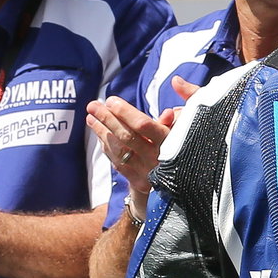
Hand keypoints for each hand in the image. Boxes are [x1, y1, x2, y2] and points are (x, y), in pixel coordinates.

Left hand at [86, 94, 179, 220]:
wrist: (186, 183)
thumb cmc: (184, 145)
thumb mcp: (186, 126)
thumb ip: (180, 112)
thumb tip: (173, 93)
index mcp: (169, 142)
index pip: (144, 125)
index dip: (125, 112)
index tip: (110, 101)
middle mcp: (158, 158)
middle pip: (127, 136)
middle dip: (107, 119)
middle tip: (93, 106)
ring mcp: (147, 172)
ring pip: (119, 150)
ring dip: (102, 132)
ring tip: (91, 118)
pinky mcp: (138, 182)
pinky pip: (118, 163)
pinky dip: (107, 147)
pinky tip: (100, 135)